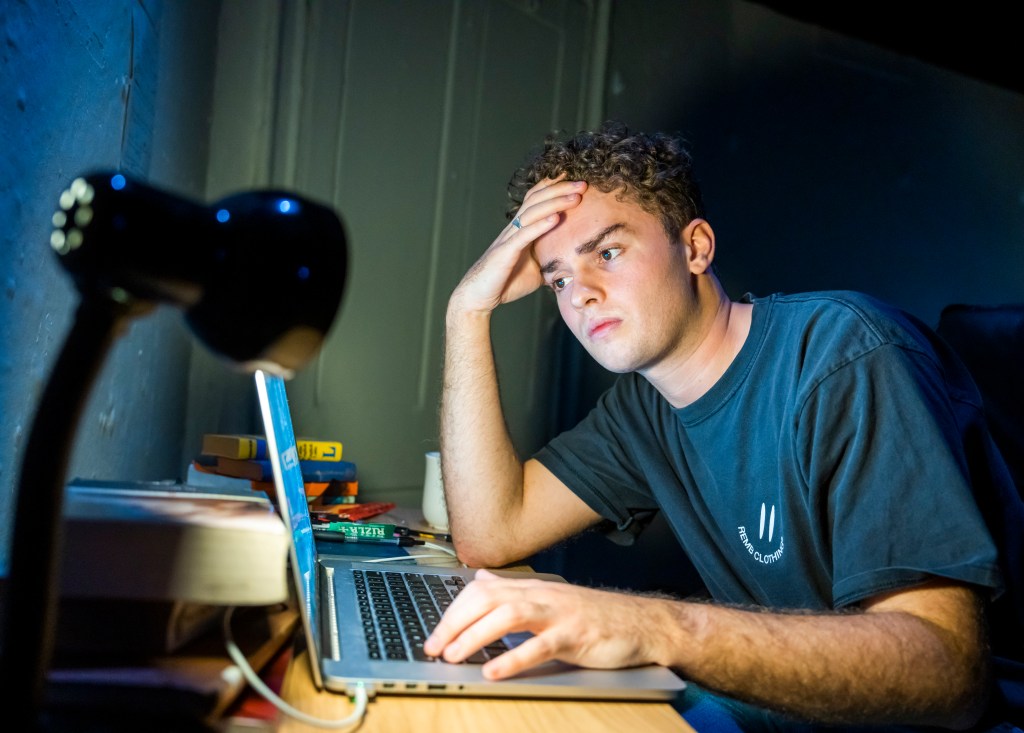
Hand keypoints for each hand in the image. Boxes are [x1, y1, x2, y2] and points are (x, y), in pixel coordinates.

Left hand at [423, 569, 666, 679]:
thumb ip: (513, 591)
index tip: (433, 635)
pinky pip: (539, 647)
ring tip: (453, 656)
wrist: (643, 623)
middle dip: (454, 623)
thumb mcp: (550, 597)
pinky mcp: (575, 637)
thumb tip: (480, 578)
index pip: (480, 590)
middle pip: (487, 599)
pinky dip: (513, 659)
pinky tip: (494, 672)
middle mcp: (541, 596)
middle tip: (433, 647)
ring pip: (507, 616)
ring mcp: (558, 614)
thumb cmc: (595, 616)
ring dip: (475, 636)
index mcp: (531, 589)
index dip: (452, 611)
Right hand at [450, 178, 586, 313]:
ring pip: (531, 213)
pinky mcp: (504, 253)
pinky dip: (540, 226)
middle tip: (583, 183)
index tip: (577, 181)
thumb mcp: (536, 270)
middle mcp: (514, 228)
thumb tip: (573, 264)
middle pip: (537, 199)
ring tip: (575, 197)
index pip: (538, 199)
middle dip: (561, 189)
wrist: (479, 296)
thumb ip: (551, 261)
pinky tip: (555, 218)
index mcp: (521, 229)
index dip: (555, 187)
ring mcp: (508, 238)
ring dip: (555, 203)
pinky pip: (523, 236)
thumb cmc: (505, 282)